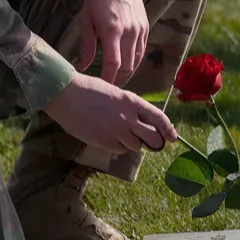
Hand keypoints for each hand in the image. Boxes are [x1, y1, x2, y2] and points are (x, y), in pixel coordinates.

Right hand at [43, 71, 177, 153]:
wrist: (67, 95)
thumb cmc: (89, 90)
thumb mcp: (115, 93)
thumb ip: (130, 108)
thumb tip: (141, 122)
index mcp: (131, 101)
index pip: (158, 117)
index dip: (168, 129)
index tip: (173, 137)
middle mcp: (127, 117)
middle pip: (152, 138)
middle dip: (154, 142)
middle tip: (150, 142)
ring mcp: (115, 131)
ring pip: (135, 147)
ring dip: (132, 143)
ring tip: (121, 133)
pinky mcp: (103, 141)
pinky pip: (119, 150)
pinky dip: (118, 147)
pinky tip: (109, 136)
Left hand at [77, 0, 148, 86]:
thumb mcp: (87, 19)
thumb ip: (86, 45)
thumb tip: (81, 66)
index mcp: (112, 30)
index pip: (113, 64)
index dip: (108, 79)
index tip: (102, 88)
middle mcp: (129, 32)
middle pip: (128, 66)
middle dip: (118, 79)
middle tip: (108, 87)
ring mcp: (140, 30)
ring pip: (137, 60)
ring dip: (128, 72)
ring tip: (117, 79)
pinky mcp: (146, 27)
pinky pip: (142, 50)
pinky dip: (135, 60)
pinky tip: (127, 65)